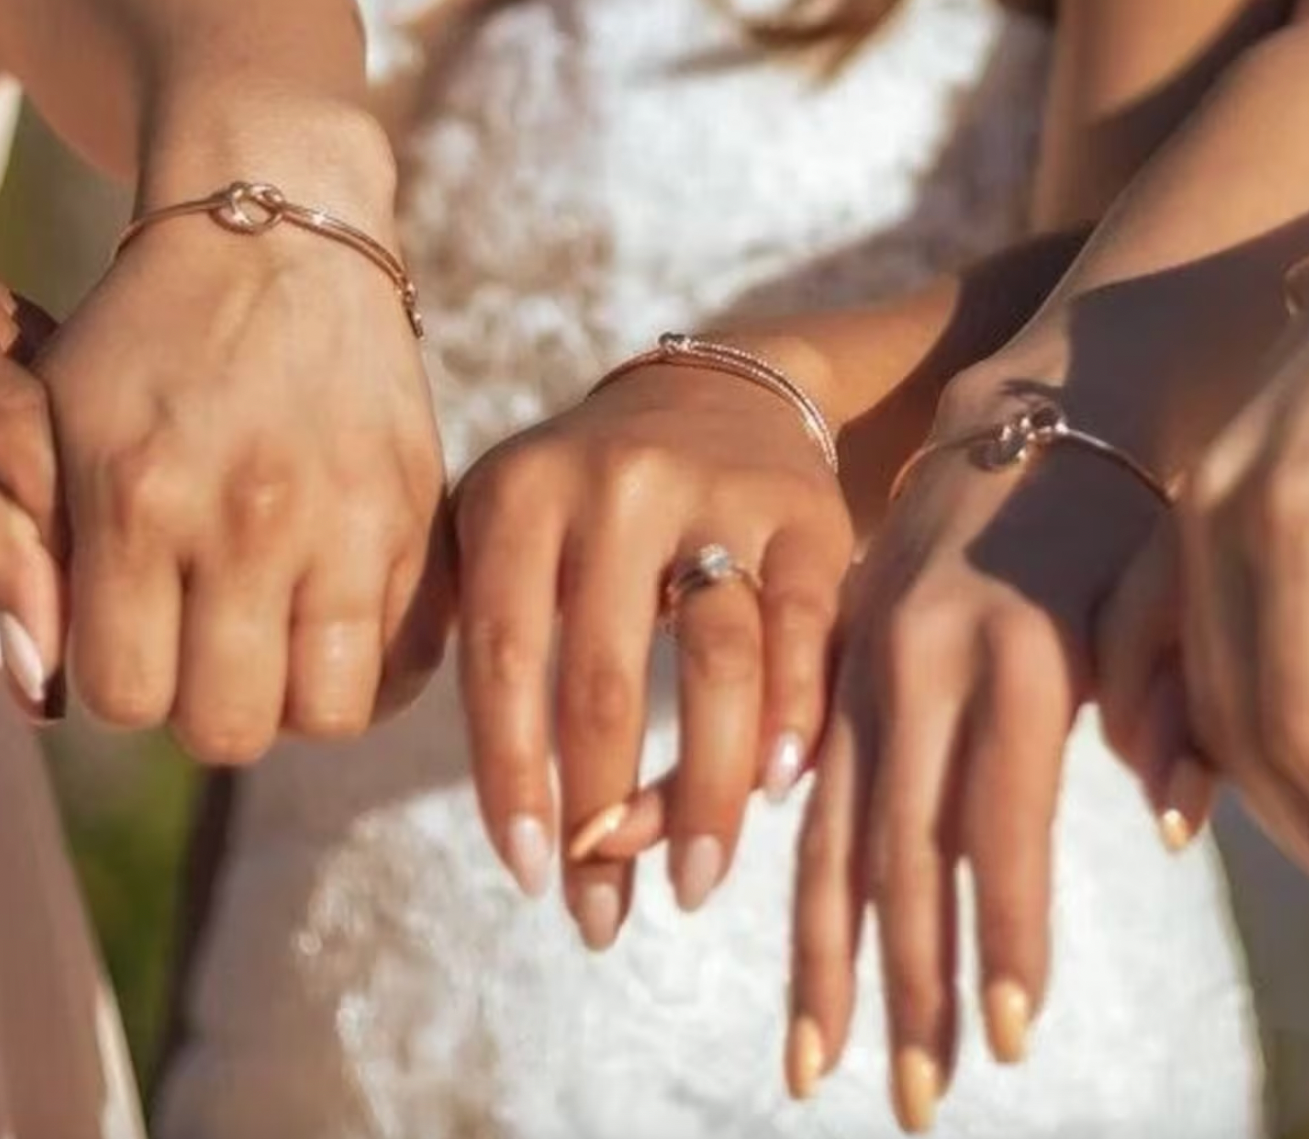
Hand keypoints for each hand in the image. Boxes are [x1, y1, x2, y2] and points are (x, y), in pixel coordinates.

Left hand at [37, 157, 449, 762]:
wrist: (283, 242)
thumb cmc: (145, 343)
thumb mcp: (44, 425)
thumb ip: (12, 556)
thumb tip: (36, 695)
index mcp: (142, 499)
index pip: (123, 697)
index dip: (120, 683)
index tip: (136, 634)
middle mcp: (254, 519)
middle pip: (227, 729)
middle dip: (204, 704)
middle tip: (206, 640)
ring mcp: (352, 519)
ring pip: (328, 713)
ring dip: (292, 696)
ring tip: (277, 636)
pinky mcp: (420, 511)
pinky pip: (406, 658)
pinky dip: (369, 666)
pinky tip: (337, 617)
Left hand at [453, 356, 850, 947]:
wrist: (721, 393)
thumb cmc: (594, 506)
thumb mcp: (521, 540)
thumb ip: (512, 663)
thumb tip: (564, 843)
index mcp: (520, 493)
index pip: (502, 659)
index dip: (511, 778)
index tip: (530, 877)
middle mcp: (616, 482)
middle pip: (605, 680)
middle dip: (602, 816)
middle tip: (603, 916)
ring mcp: (717, 491)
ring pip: (716, 663)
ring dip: (706, 791)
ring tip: (693, 881)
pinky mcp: (806, 513)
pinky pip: (804, 632)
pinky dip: (794, 717)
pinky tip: (778, 791)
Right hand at [786, 373, 1188, 1131]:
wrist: (1038, 410)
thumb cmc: (1132, 513)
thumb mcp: (1174, 587)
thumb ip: (1174, 700)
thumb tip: (1175, 827)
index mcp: (1015, 643)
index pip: (1001, 813)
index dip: (1005, 927)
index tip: (1010, 1036)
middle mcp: (920, 653)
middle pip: (898, 837)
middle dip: (907, 975)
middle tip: (917, 1098)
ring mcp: (864, 654)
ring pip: (830, 821)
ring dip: (827, 949)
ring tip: (817, 1061)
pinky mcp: (837, 657)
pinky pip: (804, 783)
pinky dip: (796, 876)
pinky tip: (800, 957)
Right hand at [1131, 196, 1308, 935]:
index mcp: (1302, 517)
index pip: (1306, 725)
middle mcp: (1219, 516)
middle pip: (1241, 724)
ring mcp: (1192, 507)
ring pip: (1203, 694)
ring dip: (1274, 791)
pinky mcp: (1193, 505)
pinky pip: (1184, 646)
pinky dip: (1222, 724)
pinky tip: (1261, 782)